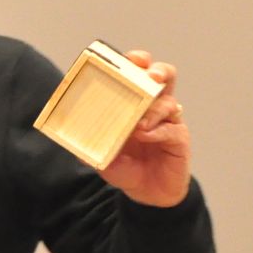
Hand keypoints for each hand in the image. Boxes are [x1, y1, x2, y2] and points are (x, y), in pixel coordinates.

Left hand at [101, 50, 192, 207]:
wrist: (148, 193)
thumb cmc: (126, 166)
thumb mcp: (102, 154)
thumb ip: (90, 143)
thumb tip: (73, 135)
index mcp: (136, 103)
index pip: (139, 74)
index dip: (137, 62)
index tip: (131, 59)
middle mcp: (155, 107)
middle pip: (164, 77)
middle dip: (158, 71)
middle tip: (150, 76)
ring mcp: (169, 122)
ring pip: (169, 102)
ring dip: (154, 108)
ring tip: (139, 124)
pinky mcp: (179, 139)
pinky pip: (172, 129)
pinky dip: (158, 131)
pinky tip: (145, 136)